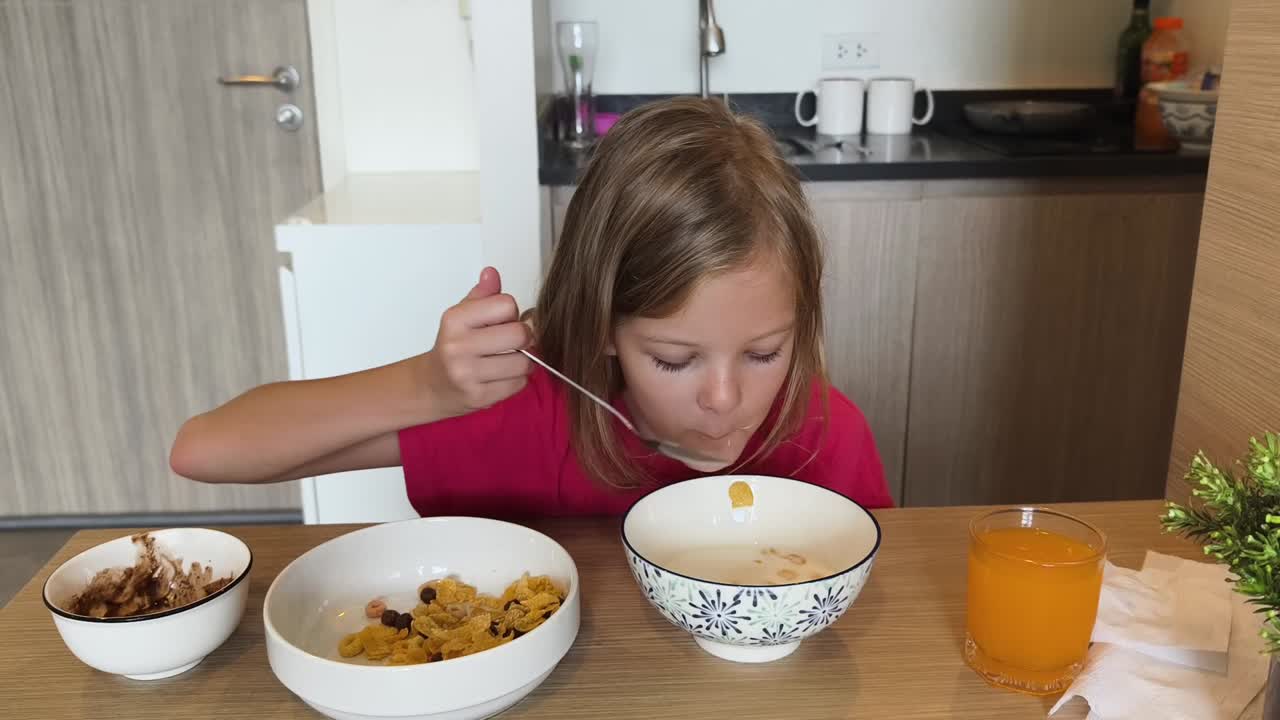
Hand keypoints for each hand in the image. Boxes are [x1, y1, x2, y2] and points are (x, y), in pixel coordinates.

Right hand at [420, 267, 533, 416]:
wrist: (431, 386)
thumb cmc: (453, 348)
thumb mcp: (462, 316)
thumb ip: (482, 295)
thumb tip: (492, 273)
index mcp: (455, 320)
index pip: (506, 304)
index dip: (511, 313)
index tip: (502, 322)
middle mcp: (458, 346)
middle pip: (520, 334)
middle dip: (523, 338)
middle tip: (512, 342)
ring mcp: (467, 374)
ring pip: (523, 363)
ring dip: (522, 362)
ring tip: (507, 361)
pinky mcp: (478, 397)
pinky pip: (518, 384)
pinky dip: (516, 380)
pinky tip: (500, 377)